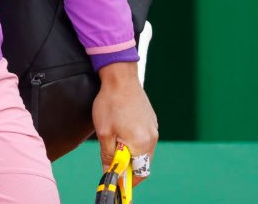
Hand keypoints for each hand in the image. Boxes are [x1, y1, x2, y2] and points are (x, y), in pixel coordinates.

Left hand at [93, 62, 157, 187]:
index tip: (116, 180)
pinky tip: (122, 129)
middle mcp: (152, 138)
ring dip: (130, 153)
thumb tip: (110, 173)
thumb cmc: (110, 103)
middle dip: (128, 166)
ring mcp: (153, 129)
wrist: (120, 77)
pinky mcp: (151, 121)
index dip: (127, 180)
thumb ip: (109, 156)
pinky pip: (145, 139)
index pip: (139, 173)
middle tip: (112, 161)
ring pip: (143, 151)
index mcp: (141, 143)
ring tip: (115, 140)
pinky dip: (135, 141)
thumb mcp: (104, 133)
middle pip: (142, 163)